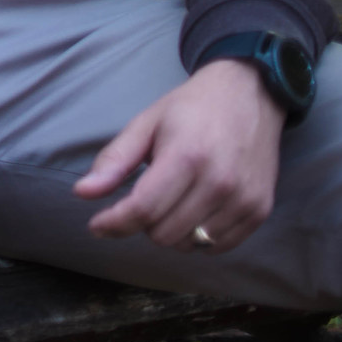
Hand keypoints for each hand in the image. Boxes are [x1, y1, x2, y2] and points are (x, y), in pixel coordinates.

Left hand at [75, 59, 283, 251]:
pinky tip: (193, 211)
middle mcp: (219, 182)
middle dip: (143, 223)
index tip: (96, 225)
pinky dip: (199, 238)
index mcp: (186, 156)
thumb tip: (82, 193)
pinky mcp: (260, 211)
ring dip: (171, 232)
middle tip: (144, 198)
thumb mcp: (145, 124)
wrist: (249, 95)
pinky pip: (219, 247)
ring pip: (190, 245)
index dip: (114, 223)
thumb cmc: (191, 108)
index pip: (143, 209)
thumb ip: (114, 160)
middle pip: (164, 233)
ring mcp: (244, 200)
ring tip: (170, 201)